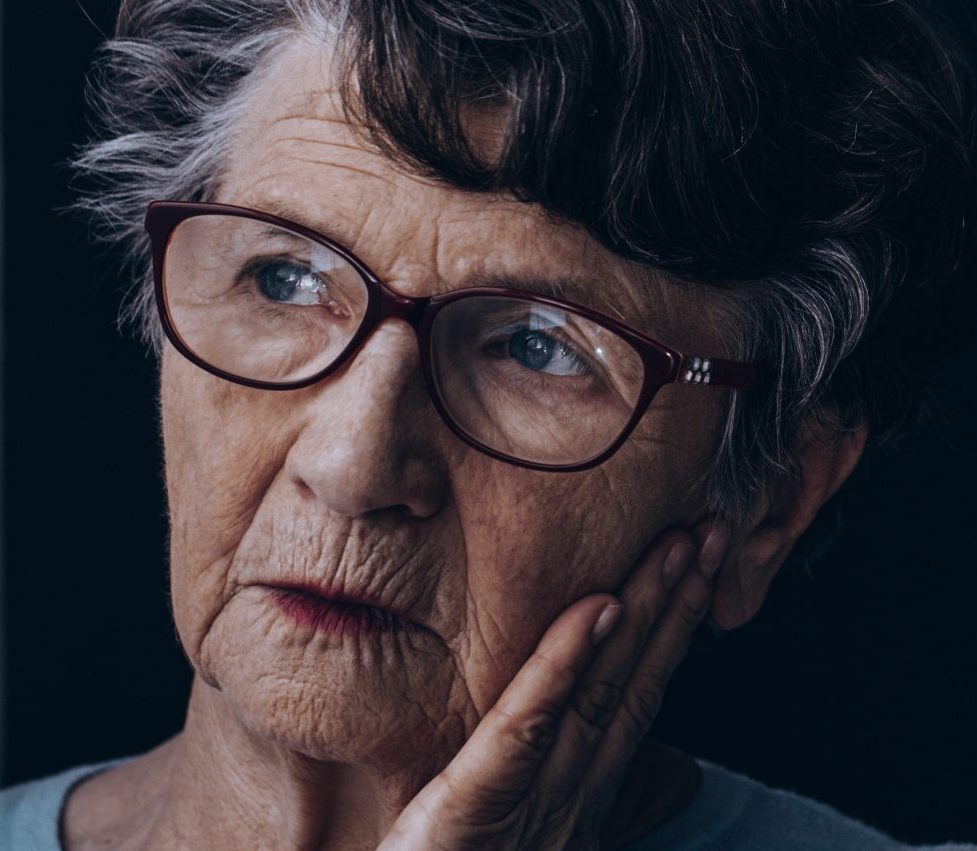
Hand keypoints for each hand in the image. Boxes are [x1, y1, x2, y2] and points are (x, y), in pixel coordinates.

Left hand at [376, 521, 729, 850]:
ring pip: (598, 693)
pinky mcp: (475, 808)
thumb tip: (652, 750)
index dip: (674, 628)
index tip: (698, 565)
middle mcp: (573, 794)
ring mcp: (533, 804)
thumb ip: (580, 780)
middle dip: (676, 605)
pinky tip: (594, 612)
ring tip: (670, 552)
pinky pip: (526, 728)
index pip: (639, 695)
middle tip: (707, 534)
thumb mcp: (527, 826)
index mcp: (582, 794)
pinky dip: (561, 666)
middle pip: (633, 682)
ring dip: (641, 617)